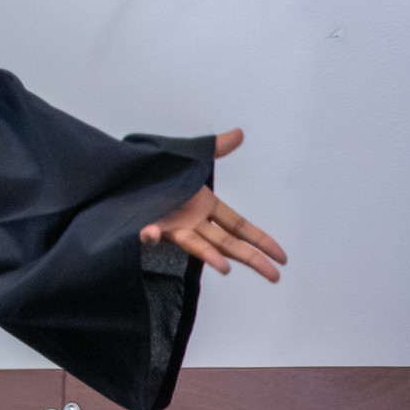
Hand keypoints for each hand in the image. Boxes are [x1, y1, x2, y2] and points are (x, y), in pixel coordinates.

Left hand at [139, 129, 287, 281]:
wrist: (127, 175)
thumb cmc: (159, 171)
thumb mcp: (190, 157)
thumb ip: (215, 148)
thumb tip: (239, 133)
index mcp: (206, 206)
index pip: (240, 227)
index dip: (261, 241)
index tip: (282, 257)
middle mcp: (193, 221)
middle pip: (227, 243)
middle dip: (251, 258)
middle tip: (274, 276)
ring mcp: (172, 225)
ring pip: (197, 245)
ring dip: (209, 256)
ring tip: (224, 268)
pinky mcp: (147, 224)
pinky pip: (148, 232)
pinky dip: (149, 234)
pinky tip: (151, 234)